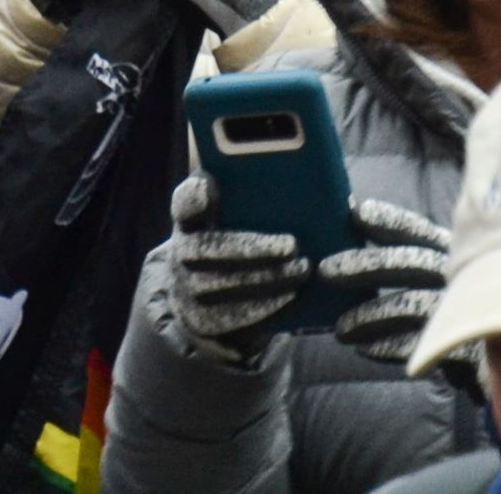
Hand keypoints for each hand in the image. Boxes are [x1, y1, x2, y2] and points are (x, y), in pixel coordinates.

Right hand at [158, 172, 306, 366]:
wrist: (214, 284)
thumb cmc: (241, 233)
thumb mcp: (240, 211)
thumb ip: (261, 195)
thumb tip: (318, 179)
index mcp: (191, 217)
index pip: (185, 201)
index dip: (194, 196)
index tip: (212, 189)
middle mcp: (181, 251)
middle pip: (205, 249)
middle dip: (250, 248)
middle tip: (293, 246)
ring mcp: (187, 289)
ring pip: (220, 286)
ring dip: (265, 280)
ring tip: (303, 270)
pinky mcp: (202, 320)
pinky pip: (230, 317)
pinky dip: (264, 308)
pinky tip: (293, 296)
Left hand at [321, 198, 453, 363]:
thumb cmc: (456, 318)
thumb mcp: (440, 282)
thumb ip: (407, 261)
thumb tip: (355, 223)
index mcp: (455, 256)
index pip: (420, 232)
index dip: (390, 221)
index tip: (358, 213)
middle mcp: (462, 277)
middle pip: (410, 262)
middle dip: (364, 265)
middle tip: (325, 270)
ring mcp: (466, 310)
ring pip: (410, 304)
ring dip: (369, 314)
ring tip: (340, 328)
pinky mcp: (466, 347)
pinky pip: (419, 344)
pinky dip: (388, 346)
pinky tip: (366, 348)